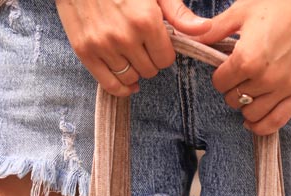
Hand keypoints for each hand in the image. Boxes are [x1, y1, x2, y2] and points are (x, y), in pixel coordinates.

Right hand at [56, 0, 212, 96]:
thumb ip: (178, 13)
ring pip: (131, 78)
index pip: (165, 59)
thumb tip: (205, 30)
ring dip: (134, 69)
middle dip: (150, 60)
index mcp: (146, 20)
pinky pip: (109, 84)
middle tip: (142, 44)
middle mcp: (125, 36)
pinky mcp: (86, 52)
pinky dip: (121, 87)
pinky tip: (127, 82)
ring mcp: (103, 46)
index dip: (164, 52)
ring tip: (130, 53)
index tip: (157, 42)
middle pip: (150, 71)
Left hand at [168, 0, 290, 133]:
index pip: (220, 83)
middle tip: (240, 77)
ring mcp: (284, 88)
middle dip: (232, 89)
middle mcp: (264, 78)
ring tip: (249, 93)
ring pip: (252, 114)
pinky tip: (253, 122)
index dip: (220, 76)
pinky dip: (262, 127)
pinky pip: (276, 122)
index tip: (226, 68)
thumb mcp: (244, 9)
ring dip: (246, 106)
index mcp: (246, 58)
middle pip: (234, 99)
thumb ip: (217, 29)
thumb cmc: (284, 0)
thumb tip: (193, 37)